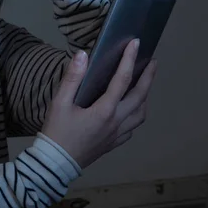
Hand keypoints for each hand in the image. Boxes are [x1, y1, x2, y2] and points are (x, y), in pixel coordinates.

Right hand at [42, 40, 156, 169]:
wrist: (55, 164)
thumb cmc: (56, 132)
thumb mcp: (59, 103)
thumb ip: (72, 78)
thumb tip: (82, 55)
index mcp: (104, 110)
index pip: (122, 80)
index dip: (129, 59)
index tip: (135, 43)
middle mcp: (116, 122)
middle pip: (139, 97)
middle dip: (148, 78)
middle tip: (152, 62)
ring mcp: (116, 135)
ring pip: (140, 114)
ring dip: (144, 98)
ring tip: (143, 86)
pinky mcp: (113, 144)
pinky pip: (132, 128)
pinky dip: (136, 116)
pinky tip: (130, 111)